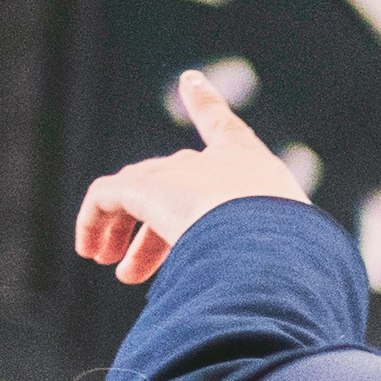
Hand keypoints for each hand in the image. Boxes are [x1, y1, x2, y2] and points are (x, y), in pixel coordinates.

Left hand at [75, 73, 303, 284]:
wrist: (267, 238)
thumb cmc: (292, 252)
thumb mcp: (289, 252)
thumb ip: (269, 261)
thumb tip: (271, 300)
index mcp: (251, 167)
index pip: (225, 127)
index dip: (207, 103)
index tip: (191, 80)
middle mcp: (209, 163)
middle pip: (173, 185)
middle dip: (154, 231)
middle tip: (137, 270)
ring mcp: (174, 172)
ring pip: (135, 195)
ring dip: (123, 232)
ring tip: (118, 269)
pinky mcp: (142, 186)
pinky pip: (105, 199)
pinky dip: (93, 222)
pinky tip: (88, 248)